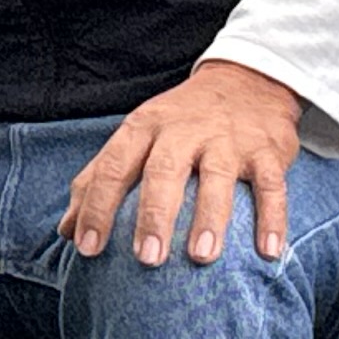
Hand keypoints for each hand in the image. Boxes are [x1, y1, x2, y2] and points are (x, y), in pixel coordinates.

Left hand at [63, 59, 303, 269]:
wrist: (246, 79)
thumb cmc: (180, 122)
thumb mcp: (136, 137)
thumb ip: (98, 179)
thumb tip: (67, 231)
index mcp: (144, 127)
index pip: (113, 166)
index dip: (98, 206)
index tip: (88, 248)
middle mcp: (184, 130)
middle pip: (164, 170)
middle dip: (154, 215)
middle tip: (146, 259)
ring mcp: (228, 138)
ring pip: (217, 177)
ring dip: (210, 218)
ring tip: (201, 257)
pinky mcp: (267, 149)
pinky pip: (271, 184)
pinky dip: (272, 218)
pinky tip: (269, 253)